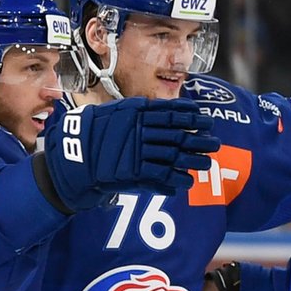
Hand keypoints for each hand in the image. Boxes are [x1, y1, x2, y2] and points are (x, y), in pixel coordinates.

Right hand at [42, 98, 219, 210]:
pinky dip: (177, 178)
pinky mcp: (133, 170)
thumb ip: (141, 111)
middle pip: (177, 134)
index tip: (203, 117)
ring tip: (207, 163)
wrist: (75, 155)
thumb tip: (164, 109)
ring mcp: (137, 150)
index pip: (170, 112)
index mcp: (136, 112)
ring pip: (174, 155)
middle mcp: (140, 129)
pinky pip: (162, 174)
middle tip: (215, 142)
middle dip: (199, 139)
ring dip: (194, 159)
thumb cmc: (96, 131)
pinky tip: (188, 180)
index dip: (190, 116)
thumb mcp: (117, 112)